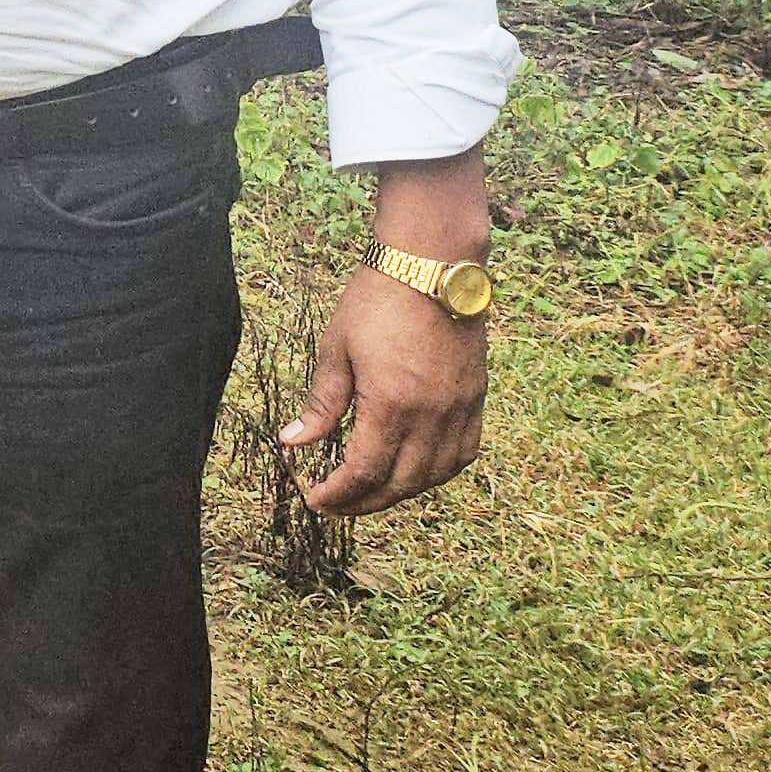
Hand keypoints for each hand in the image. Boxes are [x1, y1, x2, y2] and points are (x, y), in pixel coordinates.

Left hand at [283, 264, 487, 514]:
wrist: (432, 266)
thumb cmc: (377, 301)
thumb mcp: (336, 349)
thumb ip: (321, 402)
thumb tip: (293, 442)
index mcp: (392, 404)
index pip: (365, 472)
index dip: (339, 494)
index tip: (315, 500)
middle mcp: (432, 415)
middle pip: (401, 483)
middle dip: (365, 503)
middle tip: (336, 505)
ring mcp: (460, 409)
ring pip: (436, 475)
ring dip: (402, 492)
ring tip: (371, 494)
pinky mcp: (477, 398)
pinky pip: (465, 454)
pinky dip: (440, 473)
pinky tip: (418, 472)